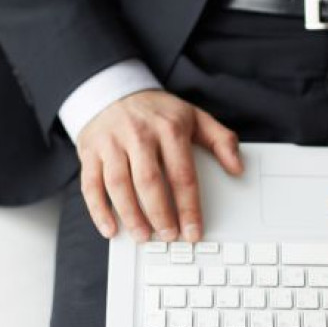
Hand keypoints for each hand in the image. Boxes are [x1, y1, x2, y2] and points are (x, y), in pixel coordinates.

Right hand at [76, 89, 242, 242]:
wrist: (113, 90)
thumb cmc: (156, 112)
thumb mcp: (193, 117)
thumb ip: (220, 140)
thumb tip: (238, 167)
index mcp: (168, 129)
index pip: (182, 174)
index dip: (189, 207)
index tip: (193, 231)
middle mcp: (138, 135)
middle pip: (149, 181)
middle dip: (160, 214)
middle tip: (169, 236)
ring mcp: (111, 143)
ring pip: (118, 184)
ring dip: (131, 215)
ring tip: (143, 236)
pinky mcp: (89, 151)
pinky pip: (91, 184)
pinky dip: (99, 210)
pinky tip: (110, 228)